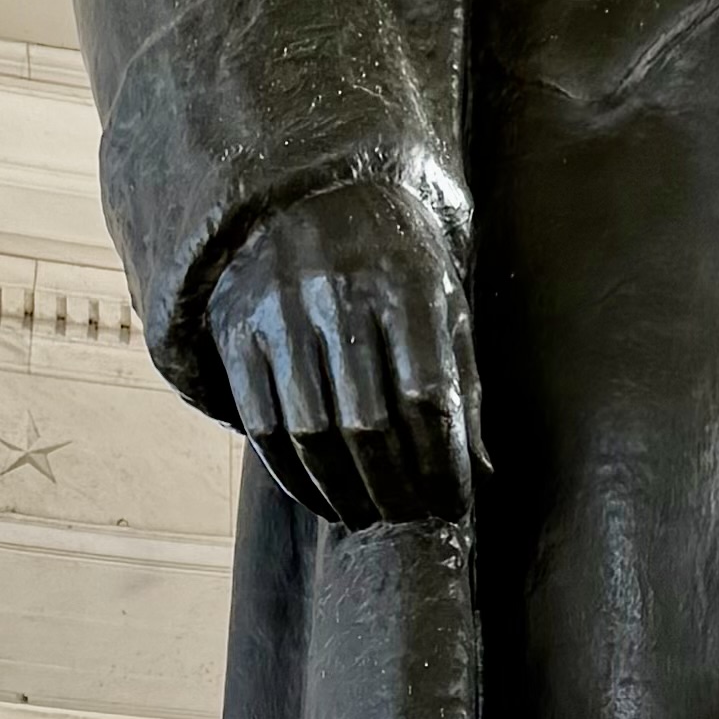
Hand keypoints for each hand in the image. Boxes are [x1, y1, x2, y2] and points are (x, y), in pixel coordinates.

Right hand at [205, 184, 481, 528]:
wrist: (309, 199)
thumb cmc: (395, 264)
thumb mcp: (443, 303)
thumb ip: (463, 384)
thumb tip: (481, 474)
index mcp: (404, 283)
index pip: (426, 397)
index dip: (441, 463)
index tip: (453, 503)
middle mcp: (337, 292)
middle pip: (368, 423)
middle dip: (395, 488)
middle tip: (412, 519)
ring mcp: (279, 311)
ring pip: (311, 432)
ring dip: (344, 492)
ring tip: (371, 517)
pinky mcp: (237, 331)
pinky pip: (263, 426)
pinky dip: (295, 478)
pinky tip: (323, 500)